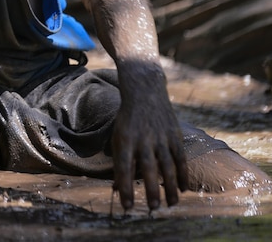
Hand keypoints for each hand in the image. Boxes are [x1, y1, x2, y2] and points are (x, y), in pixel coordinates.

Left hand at [112, 71, 188, 210]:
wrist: (145, 92)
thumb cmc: (128, 120)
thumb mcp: (118, 137)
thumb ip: (119, 161)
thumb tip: (117, 188)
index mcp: (125, 139)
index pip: (123, 167)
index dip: (125, 187)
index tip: (127, 206)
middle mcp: (143, 139)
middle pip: (147, 168)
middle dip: (150, 190)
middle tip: (152, 208)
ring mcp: (160, 137)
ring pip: (167, 166)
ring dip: (169, 187)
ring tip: (170, 204)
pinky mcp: (174, 135)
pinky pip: (180, 158)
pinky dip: (182, 174)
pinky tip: (182, 189)